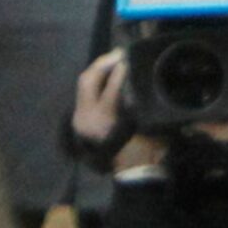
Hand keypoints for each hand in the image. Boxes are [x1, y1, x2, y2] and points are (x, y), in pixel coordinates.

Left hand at [71, 48, 160, 172]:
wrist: (132, 174)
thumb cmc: (146, 150)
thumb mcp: (147, 126)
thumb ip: (139, 101)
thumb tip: (137, 75)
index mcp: (106, 123)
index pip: (110, 90)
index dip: (119, 72)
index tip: (128, 58)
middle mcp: (88, 119)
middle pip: (88, 82)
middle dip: (102, 64)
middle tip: (119, 53)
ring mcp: (81, 118)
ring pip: (83, 85)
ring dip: (97, 69)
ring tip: (113, 59)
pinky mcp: (80, 118)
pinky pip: (84, 93)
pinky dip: (95, 80)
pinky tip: (107, 73)